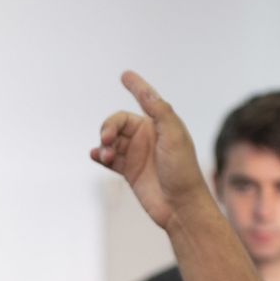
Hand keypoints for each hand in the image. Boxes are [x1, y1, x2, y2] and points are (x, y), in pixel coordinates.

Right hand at [91, 71, 211, 230]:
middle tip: (107, 139)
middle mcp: (147, 136)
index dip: (136, 86)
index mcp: (160, 124)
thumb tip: (146, 92)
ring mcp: (137, 154)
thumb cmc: (182, 169)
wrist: (180, 205)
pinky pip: (108, 158)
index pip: (145, 99)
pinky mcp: (129, 171)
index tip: (125, 75)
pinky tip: (96, 155)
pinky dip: (100, 155)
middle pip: (118, 122)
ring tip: (107, 155)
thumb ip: (159, 111)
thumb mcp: (174, 135)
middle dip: (108, 127)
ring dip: (104, 144)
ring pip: (111, 140)